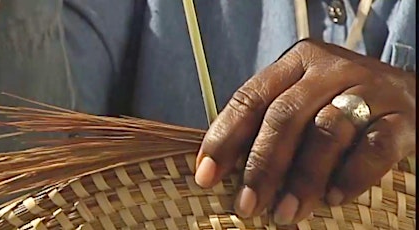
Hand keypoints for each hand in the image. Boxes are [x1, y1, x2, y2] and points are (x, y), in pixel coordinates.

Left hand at [194, 39, 415, 224]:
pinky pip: (373, 148)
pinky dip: (350, 176)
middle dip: (262, 166)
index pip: (251, 98)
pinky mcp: (402, 116)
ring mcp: (368, 89)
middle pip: (285, 117)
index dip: (224, 138)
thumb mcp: (302, 99)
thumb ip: (270, 122)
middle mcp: (330, 69)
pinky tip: (333, 199)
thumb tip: (224, 168)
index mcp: (296, 63)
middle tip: (248, 206)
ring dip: (302, 179)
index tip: (206, 175)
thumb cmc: (339, 101)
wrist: (409, 92)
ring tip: (287, 213)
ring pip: (326, 132)